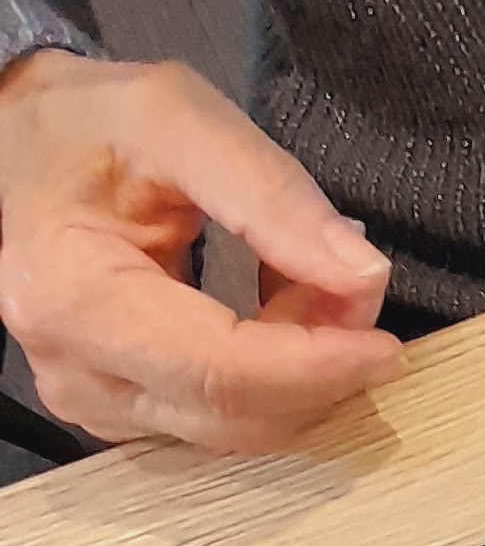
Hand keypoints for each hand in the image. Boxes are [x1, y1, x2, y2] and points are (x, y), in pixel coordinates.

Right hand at [0, 51, 403, 453]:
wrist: (19, 146)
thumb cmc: (87, 124)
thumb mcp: (176, 116)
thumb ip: (271, 192)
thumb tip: (362, 275)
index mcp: (75, 298)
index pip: (220, 371)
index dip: (316, 367)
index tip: (386, 344)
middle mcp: (77, 372)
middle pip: (235, 416)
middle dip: (320, 368)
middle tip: (357, 290)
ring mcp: (94, 403)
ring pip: (237, 429)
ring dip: (300, 373)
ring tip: (312, 285)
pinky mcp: (119, 413)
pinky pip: (221, 422)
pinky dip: (272, 380)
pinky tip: (278, 314)